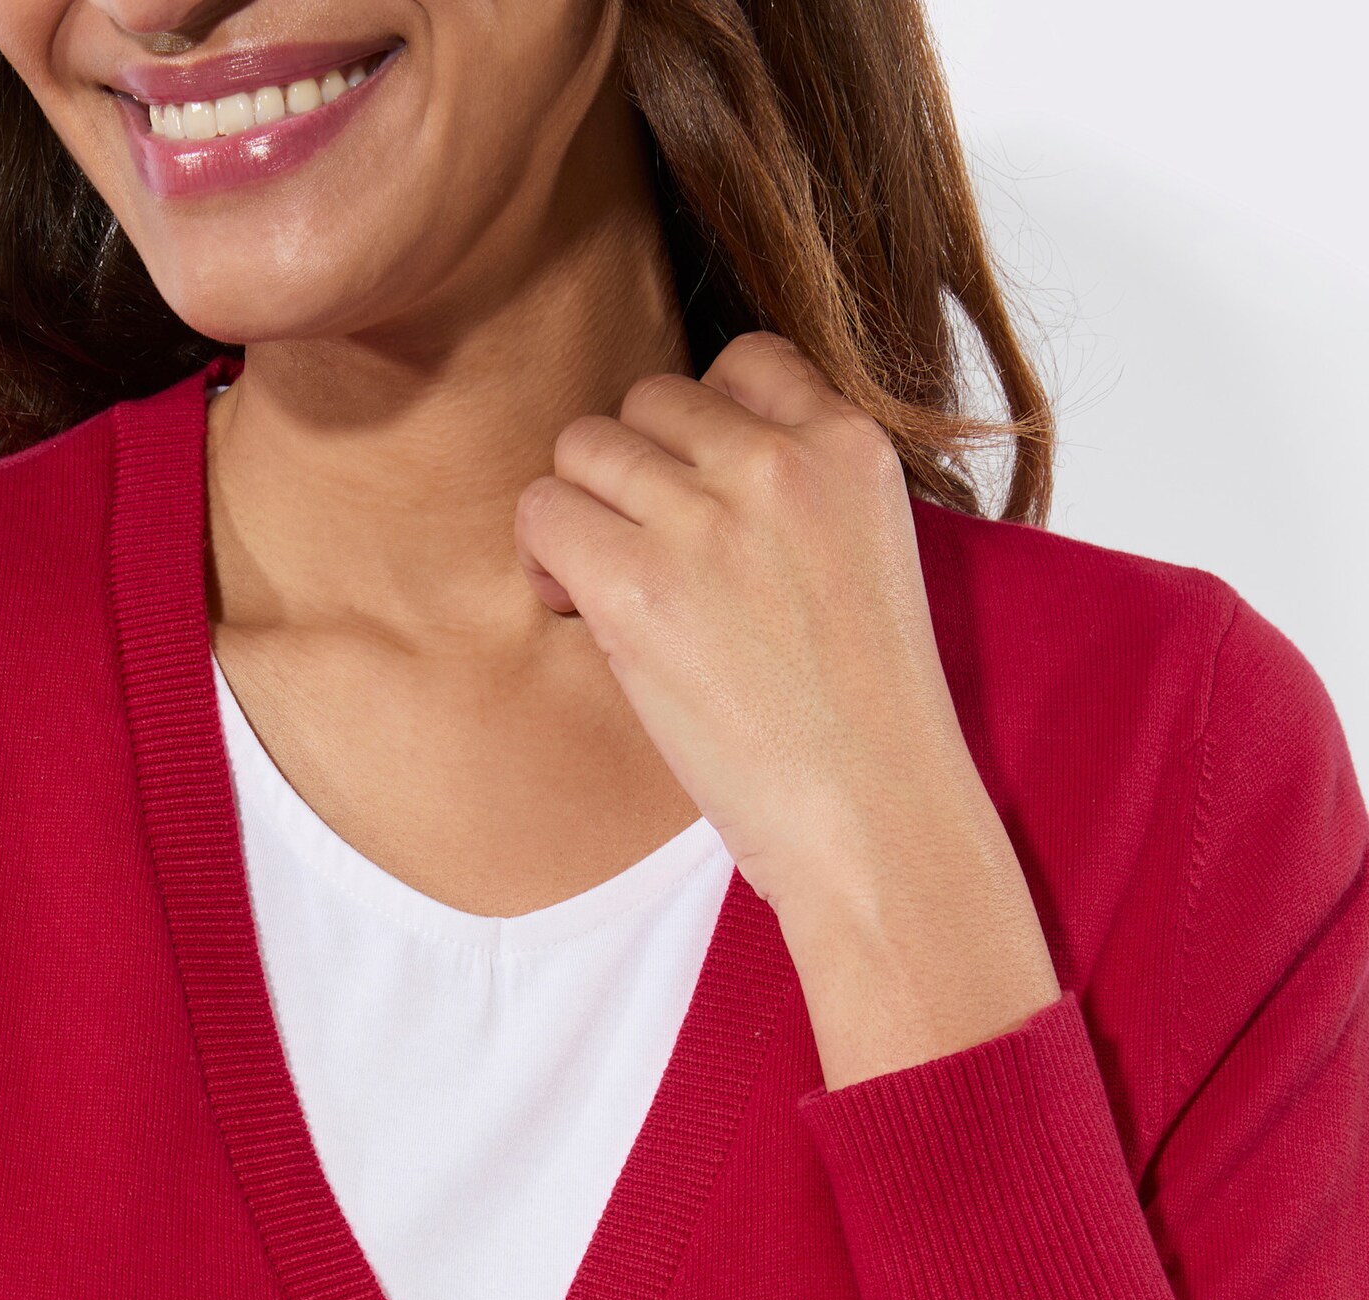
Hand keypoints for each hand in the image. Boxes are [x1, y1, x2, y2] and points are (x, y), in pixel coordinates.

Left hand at [513, 330, 1061, 1087]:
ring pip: (583, 445)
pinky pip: (542, 512)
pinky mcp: (639, 583)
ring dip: (582, 514)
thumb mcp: (864, 560)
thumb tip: (672, 463)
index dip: (703, 434)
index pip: (742, 363)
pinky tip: (581, 613)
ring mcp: (708, 517)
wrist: (875, 817)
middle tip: (649, 564)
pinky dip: (545, 560)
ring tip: (613, 593)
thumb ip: (792, 492)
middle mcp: (780, 459)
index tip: (705, 506)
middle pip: (648, 402)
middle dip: (635, 476)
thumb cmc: (864, 720)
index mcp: (853, 444)